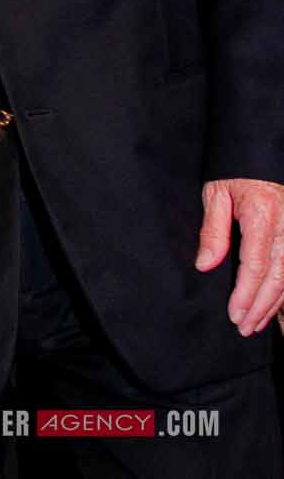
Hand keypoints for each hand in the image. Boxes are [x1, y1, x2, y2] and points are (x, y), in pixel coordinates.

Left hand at [194, 177, 283, 335]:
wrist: (260, 155)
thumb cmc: (235, 173)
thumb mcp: (215, 194)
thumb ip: (212, 230)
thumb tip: (205, 265)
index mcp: (262, 216)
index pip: (255, 265)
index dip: (245, 293)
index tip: (234, 313)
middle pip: (277, 278)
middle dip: (260, 306)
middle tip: (243, 327)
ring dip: (272, 304)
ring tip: (254, 323)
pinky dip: (283, 291)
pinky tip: (271, 307)